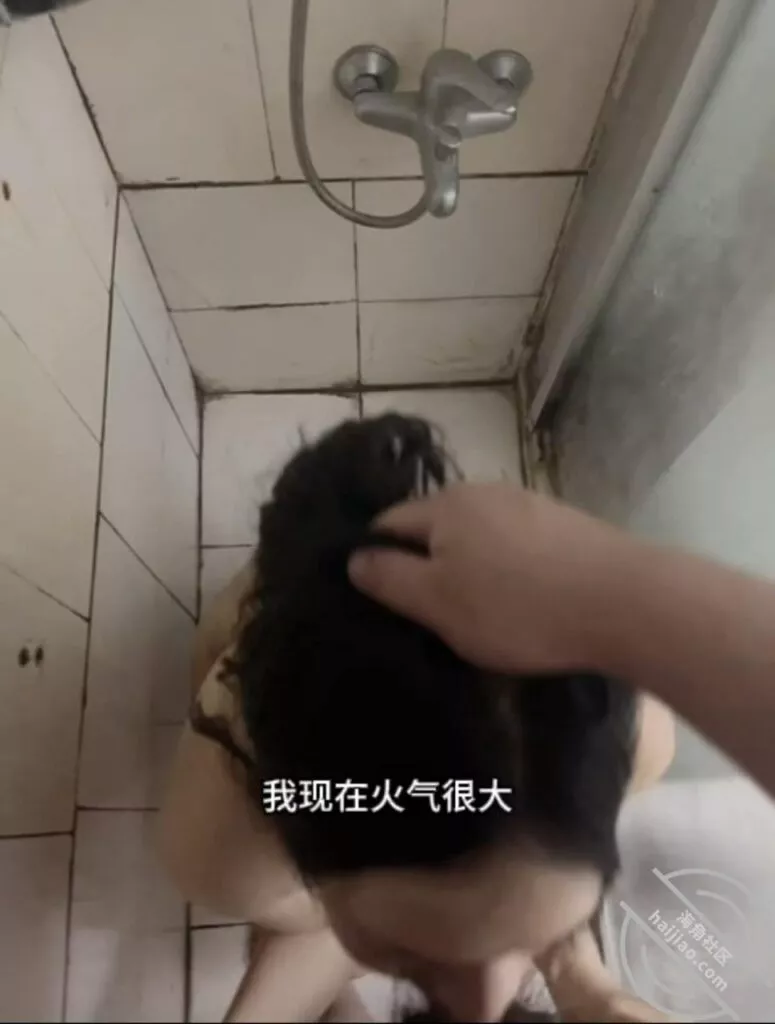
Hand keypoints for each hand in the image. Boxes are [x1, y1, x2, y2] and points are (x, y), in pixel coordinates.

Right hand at [348, 484, 631, 675]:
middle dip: (425, 564)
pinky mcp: (564, 526)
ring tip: (478, 613)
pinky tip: (522, 601)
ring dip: (469, 567)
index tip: (383, 600)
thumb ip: (390, 579)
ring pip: (478, 536)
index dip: (376, 559)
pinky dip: (507, 570)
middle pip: (435, 527)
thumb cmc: (517, 607)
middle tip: (428, 615)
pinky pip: (515, 546)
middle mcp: (484, 492)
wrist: (624, 601)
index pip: (388, 523)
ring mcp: (529, 505)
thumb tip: (354, 557)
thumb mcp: (439, 603)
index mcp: (446, 505)